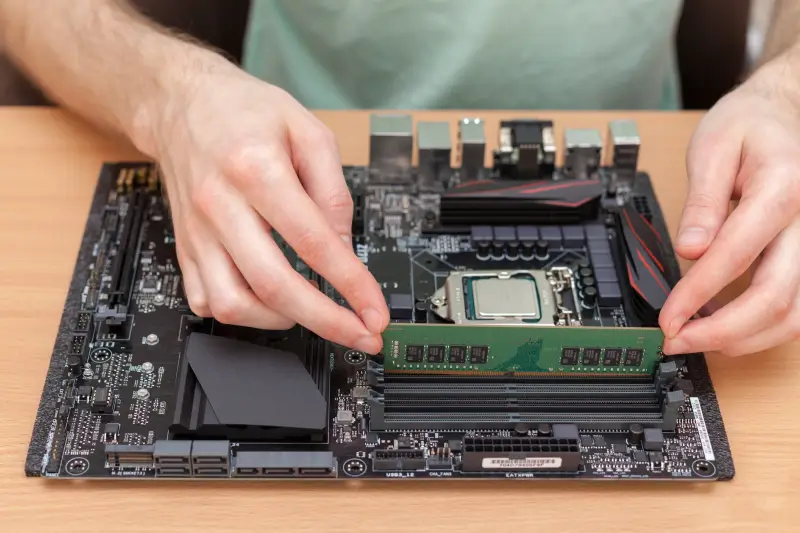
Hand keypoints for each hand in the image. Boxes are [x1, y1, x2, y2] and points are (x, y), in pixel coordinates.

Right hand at [146, 58, 387, 353]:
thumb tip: (344, 248)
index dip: (351, 284)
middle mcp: (220, 205)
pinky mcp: (183, 247)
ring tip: (311, 310)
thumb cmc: (245, 112)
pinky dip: (243, 314)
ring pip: (233, 304)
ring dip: (282, 320)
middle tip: (360, 336)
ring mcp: (196, 232)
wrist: (180, 104)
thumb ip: (333, 190)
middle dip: (326, 321)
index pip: (312, 242)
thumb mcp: (308, 129)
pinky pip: (206, 301)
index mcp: (255, 169)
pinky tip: (268, 302)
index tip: (374, 311)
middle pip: (274, 285)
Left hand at [660, 53, 799, 356]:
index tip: (668, 317)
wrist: (786, 114)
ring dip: (745, 338)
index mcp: (782, 189)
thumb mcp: (712, 146)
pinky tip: (730, 328)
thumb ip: (702, 201)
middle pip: (776, 297)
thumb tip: (690, 248)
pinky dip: (765, 328)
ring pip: (795, 314)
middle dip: (721, 332)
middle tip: (677, 340)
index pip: (736, 254)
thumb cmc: (750, 125)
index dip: (697, 293)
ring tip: (698, 339)